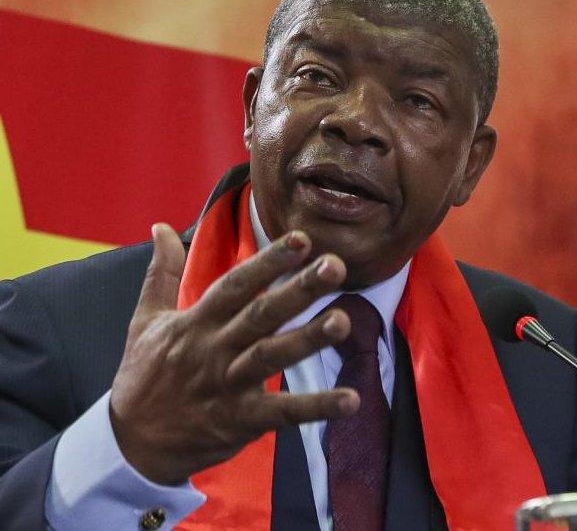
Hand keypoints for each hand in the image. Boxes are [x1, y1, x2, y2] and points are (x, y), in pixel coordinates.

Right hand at [109, 223, 358, 484]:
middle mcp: (214, 349)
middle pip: (261, 314)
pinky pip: (283, 412)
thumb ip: (162, 273)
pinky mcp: (241, 420)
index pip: (235, 285)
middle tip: (336, 266)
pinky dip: (317, 407)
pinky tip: (351, 400)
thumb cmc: (144, 376)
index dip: (268, 261)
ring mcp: (228, 385)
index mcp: (196, 323)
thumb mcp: (145, 321)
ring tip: (344, 321)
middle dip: (299, 289)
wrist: (131, 443)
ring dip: (309, 339)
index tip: (302, 239)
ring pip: (273, 357)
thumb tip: (160, 226)